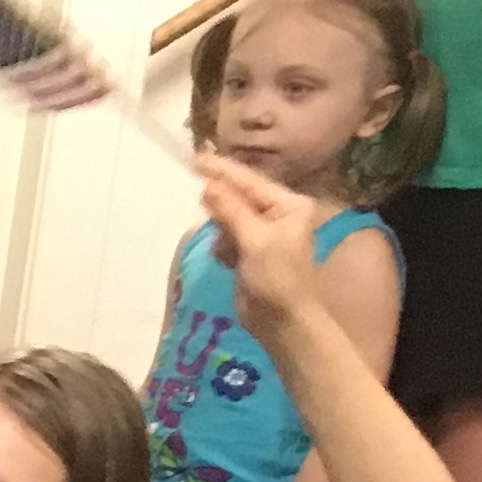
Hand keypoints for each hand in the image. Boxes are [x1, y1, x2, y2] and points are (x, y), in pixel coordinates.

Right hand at [193, 153, 326, 326]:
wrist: (281, 322)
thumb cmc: (277, 279)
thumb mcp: (255, 242)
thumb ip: (232, 212)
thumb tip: (209, 185)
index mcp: (287, 205)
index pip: (249, 182)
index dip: (222, 171)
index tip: (194, 158)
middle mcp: (275, 214)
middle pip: (238, 198)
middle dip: (222, 209)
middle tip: (208, 212)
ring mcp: (261, 233)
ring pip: (227, 219)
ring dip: (222, 233)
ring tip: (230, 253)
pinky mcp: (247, 251)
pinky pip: (225, 238)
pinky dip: (222, 248)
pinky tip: (229, 262)